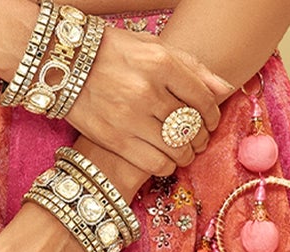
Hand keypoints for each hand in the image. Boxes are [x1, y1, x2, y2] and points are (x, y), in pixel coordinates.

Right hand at [68, 32, 230, 177]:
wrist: (65, 66)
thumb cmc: (113, 54)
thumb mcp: (152, 48)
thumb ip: (190, 67)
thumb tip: (224, 89)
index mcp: (159, 62)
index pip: (202, 96)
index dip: (213, 113)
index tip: (211, 120)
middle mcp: (147, 90)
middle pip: (191, 124)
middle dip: (201, 136)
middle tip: (199, 139)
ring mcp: (131, 117)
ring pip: (177, 147)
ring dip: (186, 154)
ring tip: (184, 151)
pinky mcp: (116, 140)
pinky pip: (156, 163)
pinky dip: (168, 166)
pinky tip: (166, 161)